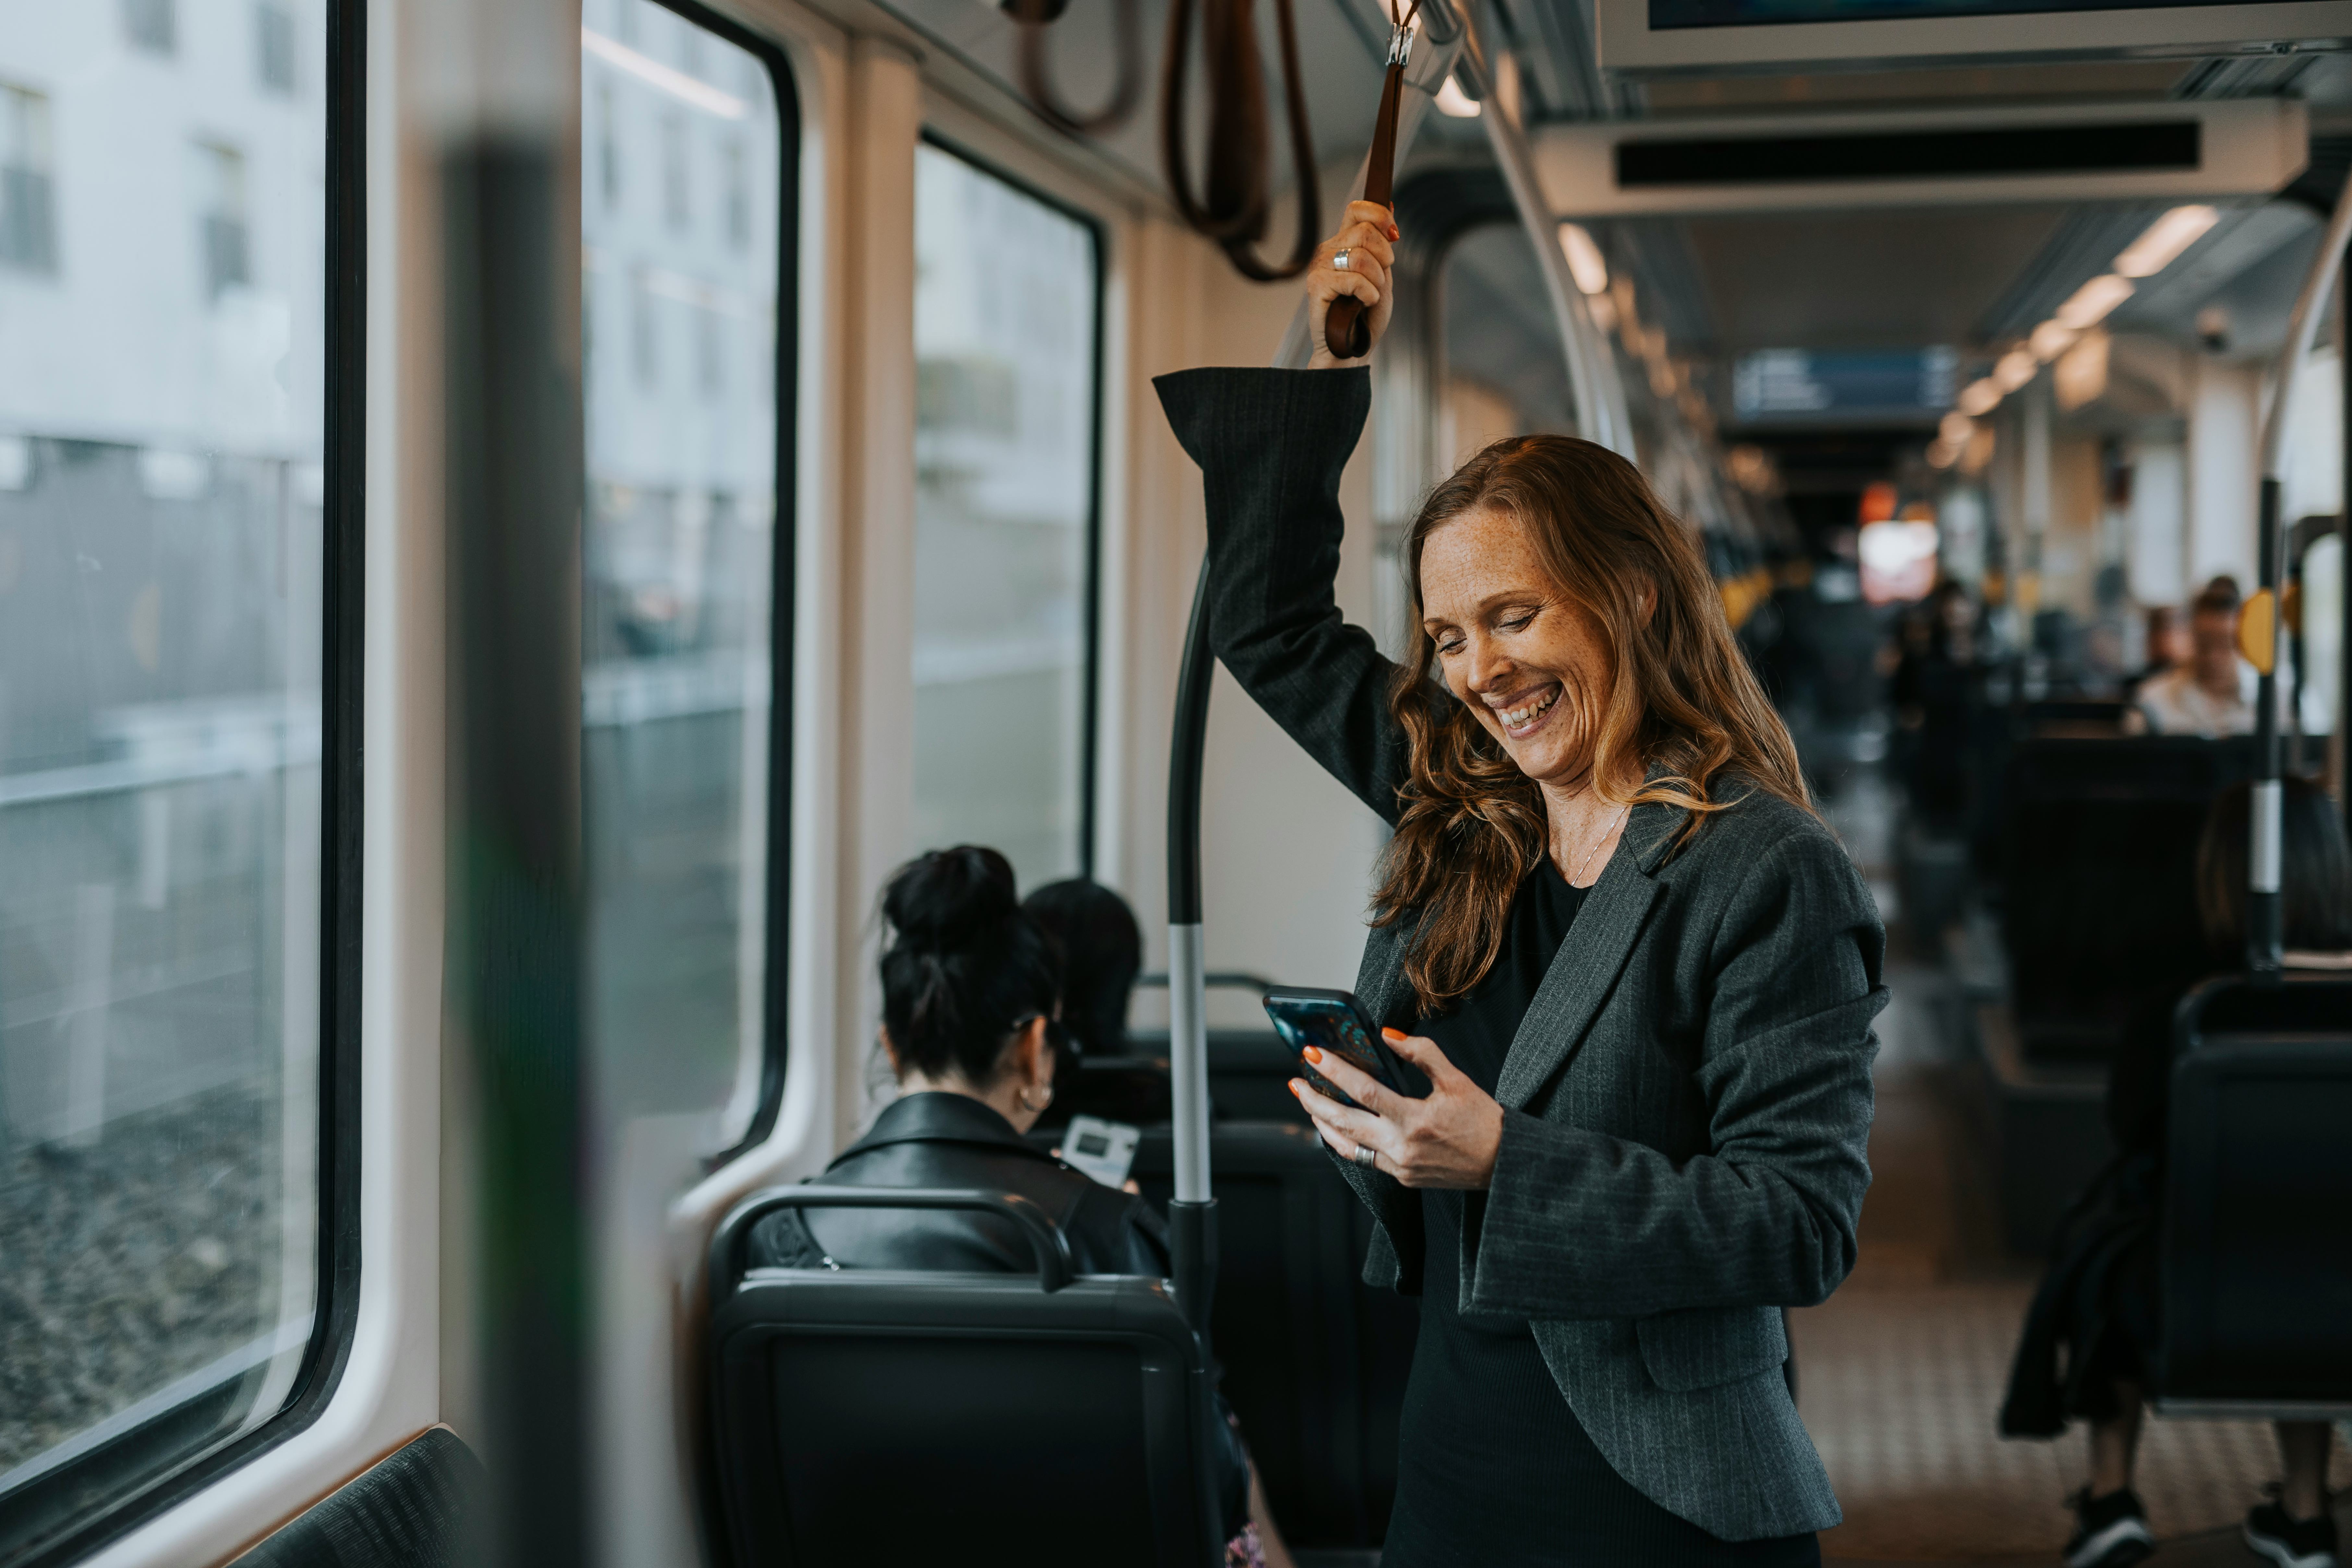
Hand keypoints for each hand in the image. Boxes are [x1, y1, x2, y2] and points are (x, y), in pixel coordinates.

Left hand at [1289, 1027, 1502, 1187]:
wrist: (1502, 1163)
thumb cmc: (1483, 1120)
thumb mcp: (1456, 1080)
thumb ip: (1422, 1054)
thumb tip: (1388, 1036)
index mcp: (1416, 1120)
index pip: (1364, 1092)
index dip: (1335, 1072)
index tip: (1313, 1055)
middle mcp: (1402, 1147)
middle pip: (1344, 1123)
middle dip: (1315, 1100)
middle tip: (1296, 1082)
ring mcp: (1399, 1166)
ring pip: (1348, 1146)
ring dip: (1323, 1123)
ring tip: (1308, 1102)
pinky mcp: (1402, 1177)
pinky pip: (1364, 1158)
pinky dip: (1345, 1141)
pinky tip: (1335, 1126)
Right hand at [1306, 199, 1399, 368]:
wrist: (1352, 348)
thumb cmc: (1366, 315)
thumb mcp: (1382, 273)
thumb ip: (1383, 243)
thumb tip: (1389, 202)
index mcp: (1343, 243)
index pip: (1357, 208)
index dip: (1379, 215)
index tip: (1394, 235)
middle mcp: (1329, 249)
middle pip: (1365, 231)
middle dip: (1384, 257)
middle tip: (1379, 280)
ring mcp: (1320, 266)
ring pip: (1362, 256)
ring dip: (1376, 281)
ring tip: (1369, 296)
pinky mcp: (1317, 285)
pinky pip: (1354, 279)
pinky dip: (1368, 294)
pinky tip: (1361, 304)